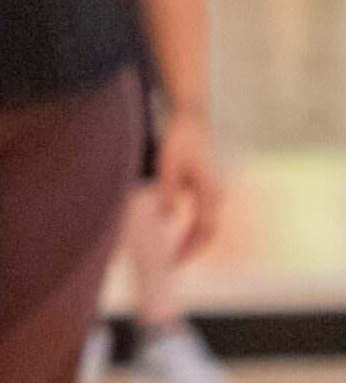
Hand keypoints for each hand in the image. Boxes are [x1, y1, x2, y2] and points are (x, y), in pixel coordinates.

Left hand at [153, 106, 222, 263]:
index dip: (190, 249)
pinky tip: (176, 228)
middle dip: (191, 248)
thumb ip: (168, 193)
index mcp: (209, 192)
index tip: (174, 262)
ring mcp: (213, 190)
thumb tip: (167, 218)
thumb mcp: (169, 166)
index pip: (204, 230)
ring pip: (206, 222)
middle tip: (172, 263)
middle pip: (207, 230)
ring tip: (174, 251)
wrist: (193, 118)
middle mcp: (216, 194)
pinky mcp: (207, 185)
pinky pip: (202, 212)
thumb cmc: (181, 140)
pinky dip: (192, 225)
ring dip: (192, 238)